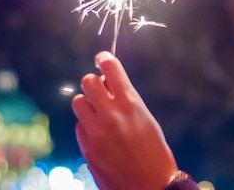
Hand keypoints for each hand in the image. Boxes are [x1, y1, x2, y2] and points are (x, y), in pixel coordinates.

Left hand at [72, 51, 177, 189]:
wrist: (150, 184)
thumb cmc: (155, 151)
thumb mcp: (146, 119)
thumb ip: (127, 101)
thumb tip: (109, 85)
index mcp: (130, 103)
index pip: (110, 69)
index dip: (104, 59)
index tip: (102, 57)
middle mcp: (111, 114)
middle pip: (88, 82)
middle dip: (94, 82)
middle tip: (101, 88)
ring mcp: (96, 132)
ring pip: (78, 102)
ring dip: (87, 102)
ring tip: (98, 111)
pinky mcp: (87, 148)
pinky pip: (79, 126)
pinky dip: (86, 125)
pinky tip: (99, 133)